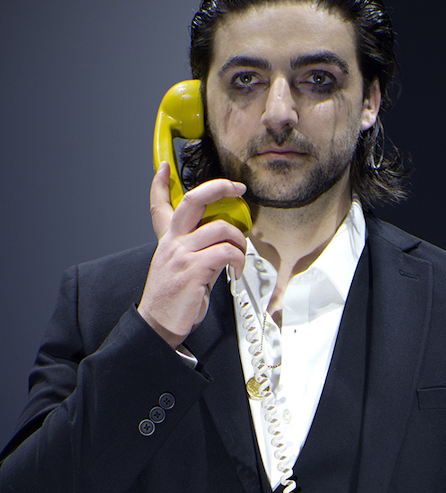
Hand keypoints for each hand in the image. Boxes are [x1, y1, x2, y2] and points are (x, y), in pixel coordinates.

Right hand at [137, 162, 247, 347]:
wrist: (158, 325)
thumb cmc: (173, 301)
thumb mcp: (178, 270)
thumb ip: (194, 253)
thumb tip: (221, 246)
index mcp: (167, 241)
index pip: (159, 206)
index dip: (160, 183)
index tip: (165, 167)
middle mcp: (173, 242)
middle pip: (194, 200)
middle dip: (220, 187)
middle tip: (238, 190)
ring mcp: (182, 254)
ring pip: (220, 228)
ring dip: (239, 240)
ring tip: (240, 256)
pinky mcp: (194, 270)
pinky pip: (226, 252)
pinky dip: (239, 260)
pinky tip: (236, 272)